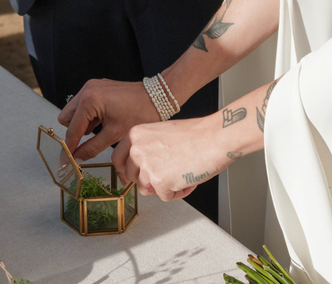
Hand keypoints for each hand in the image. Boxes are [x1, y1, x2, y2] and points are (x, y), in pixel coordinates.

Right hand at [58, 78, 161, 160]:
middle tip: (89, 141)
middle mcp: (86, 90)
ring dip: (81, 123)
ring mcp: (91, 86)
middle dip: (74, 131)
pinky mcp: (97, 86)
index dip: (70, 145)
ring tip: (100, 129)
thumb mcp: (114, 135)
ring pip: (73, 110)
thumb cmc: (140, 114)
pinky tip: (103, 121)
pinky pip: (83, 103)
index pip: (72, 129)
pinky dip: (88, 115)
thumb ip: (92, 148)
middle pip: (66, 117)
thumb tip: (77, 157)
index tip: (68, 158)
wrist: (157, 97)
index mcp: (89, 101)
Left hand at [112, 115, 230, 200]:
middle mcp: (137, 149)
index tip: (129, 176)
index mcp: (136, 134)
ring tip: (182, 173)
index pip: (117, 158)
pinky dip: (178, 192)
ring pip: (147, 189)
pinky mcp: (159, 182)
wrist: (215, 137)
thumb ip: (146, 148)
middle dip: (148, 180)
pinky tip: (189, 178)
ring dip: (164, 186)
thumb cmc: (196, 135)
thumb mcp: (161, 133)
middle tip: (168, 173)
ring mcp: (146, 166)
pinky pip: (165, 197)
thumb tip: (140, 168)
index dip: (124, 170)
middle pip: (132, 177)